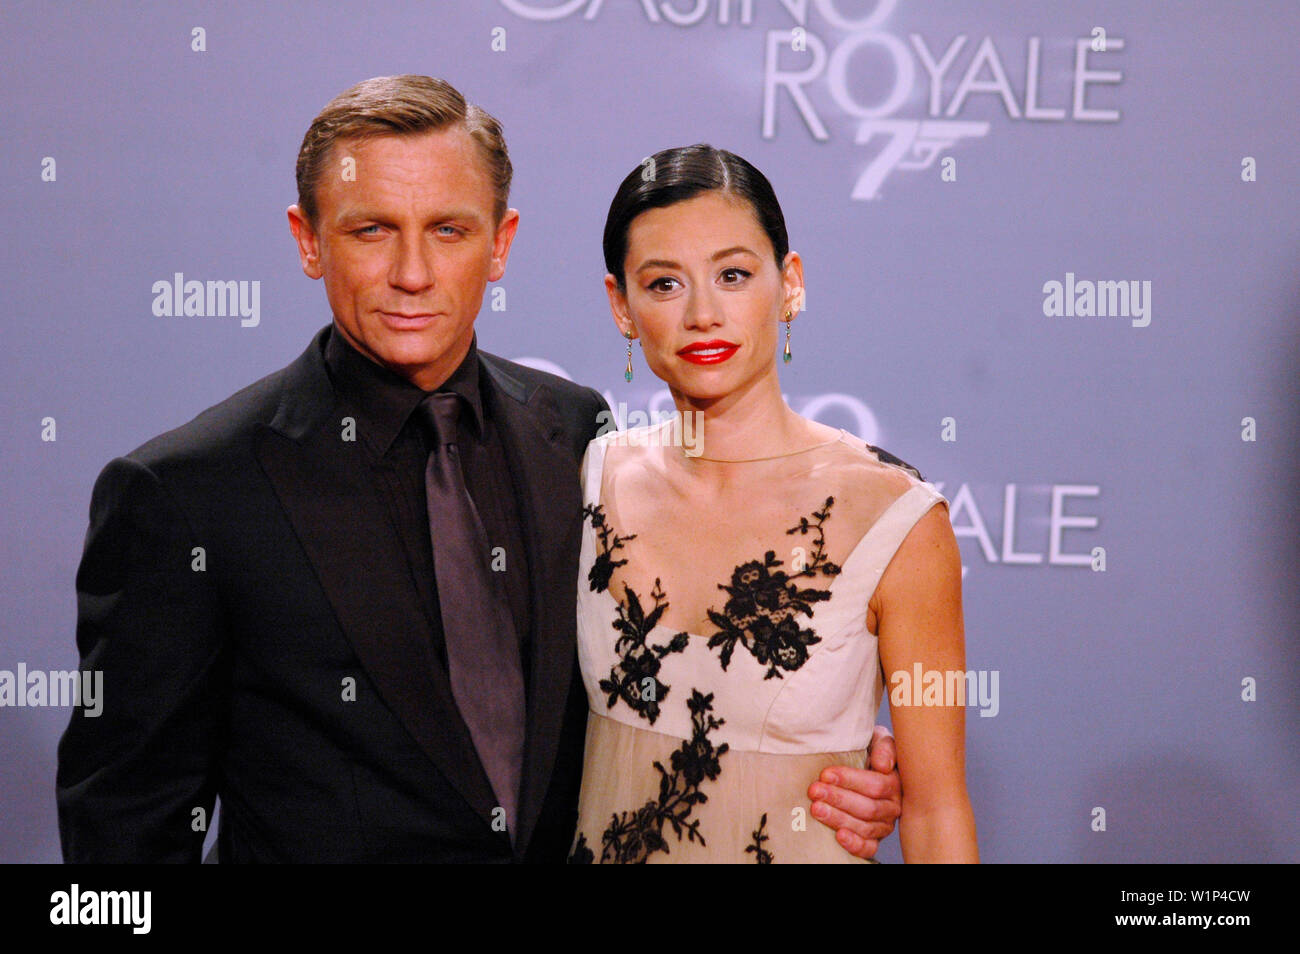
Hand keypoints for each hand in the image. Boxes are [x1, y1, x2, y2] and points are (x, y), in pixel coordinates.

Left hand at [807, 725, 901, 859]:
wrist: (864, 765)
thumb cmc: (871, 752)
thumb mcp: (879, 740)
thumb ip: (884, 746)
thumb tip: (883, 765)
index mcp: (895, 783)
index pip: (875, 785)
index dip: (850, 780)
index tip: (825, 774)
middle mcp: (892, 807)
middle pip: (868, 808)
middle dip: (839, 799)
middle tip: (815, 791)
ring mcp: (884, 825)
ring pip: (865, 827)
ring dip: (839, 819)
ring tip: (817, 809)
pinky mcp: (873, 840)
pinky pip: (869, 848)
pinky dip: (855, 845)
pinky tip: (838, 837)